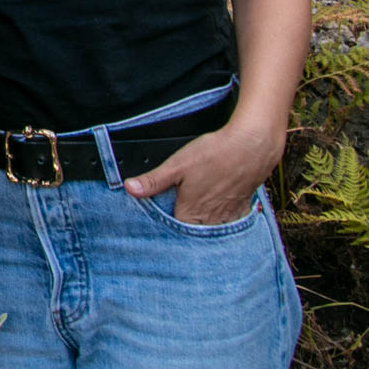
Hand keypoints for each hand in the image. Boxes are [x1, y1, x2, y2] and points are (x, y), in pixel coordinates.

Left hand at [123, 121, 283, 223]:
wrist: (251, 147)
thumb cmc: (215, 155)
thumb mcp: (176, 165)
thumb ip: (153, 181)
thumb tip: (129, 188)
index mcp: (191, 213)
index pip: (173, 232)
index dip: (164, 229)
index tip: (157, 226)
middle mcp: (211, 220)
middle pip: (193, 234)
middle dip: (183, 232)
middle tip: (176, 222)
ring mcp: (228, 216)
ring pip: (212, 231)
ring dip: (203, 229)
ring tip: (195, 219)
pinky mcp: (242, 208)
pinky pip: (230, 224)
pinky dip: (222, 223)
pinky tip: (217, 214)